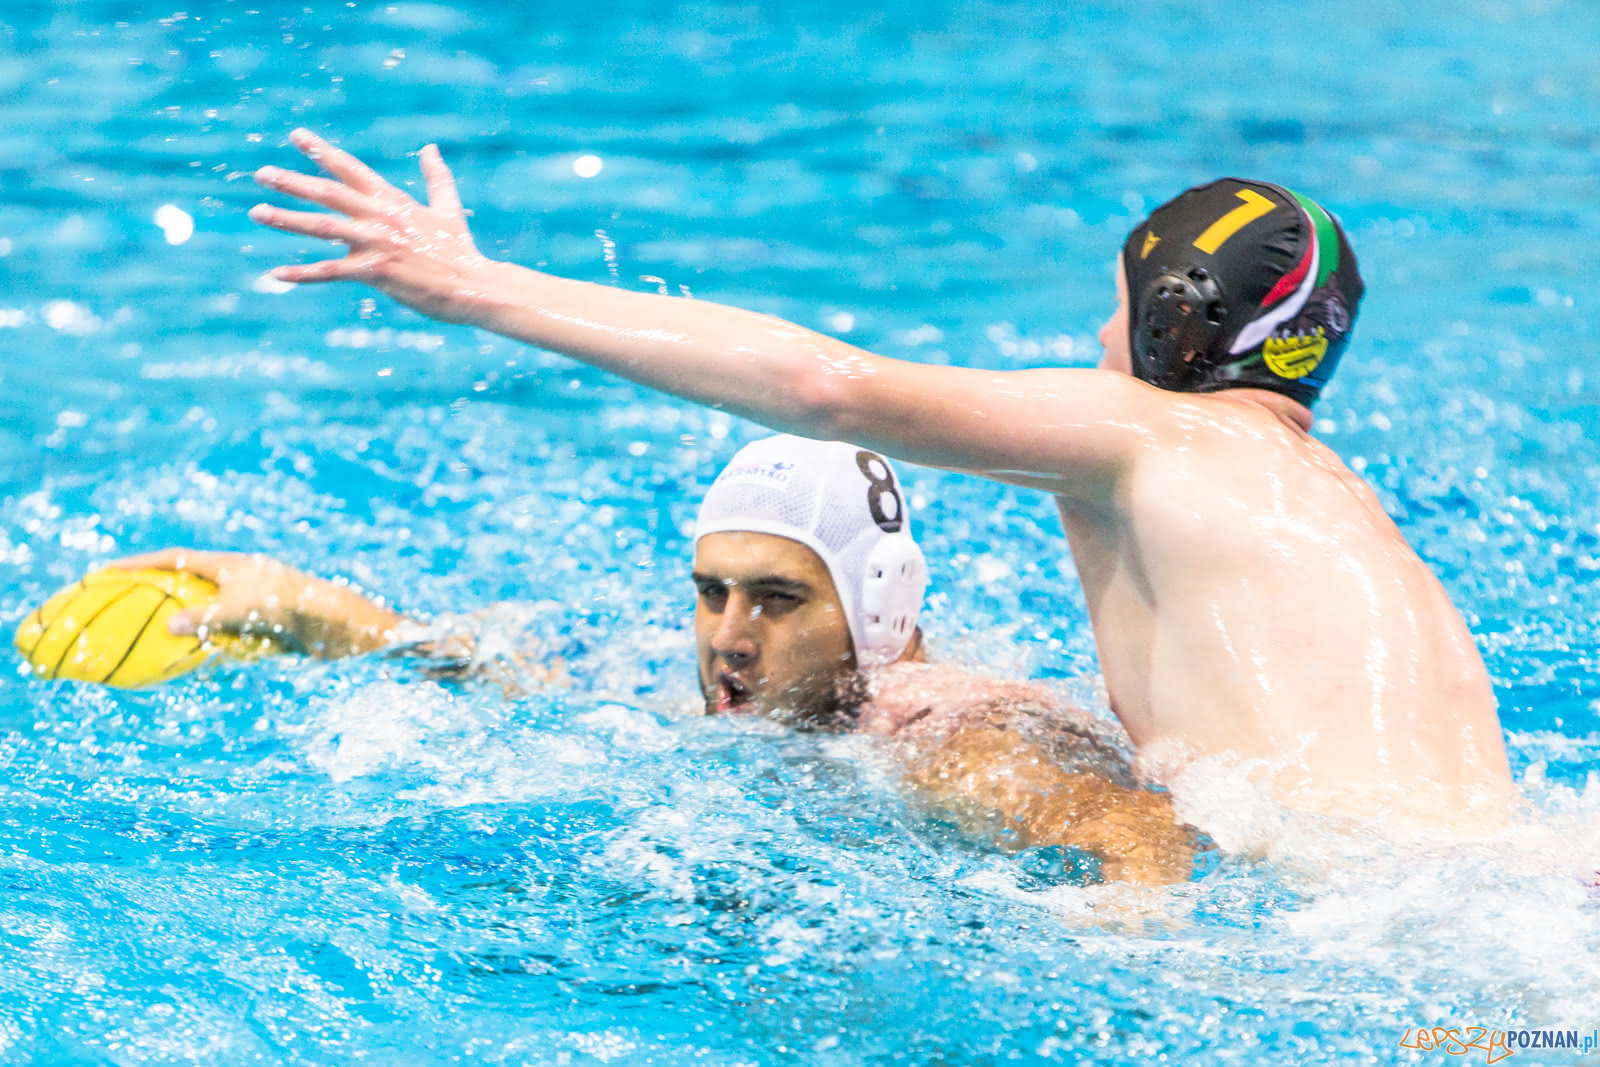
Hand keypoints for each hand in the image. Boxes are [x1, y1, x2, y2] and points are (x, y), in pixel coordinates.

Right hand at [109, 548, 405, 657]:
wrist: (335, 623)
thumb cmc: (288, 607)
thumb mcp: (240, 610)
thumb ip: (203, 617)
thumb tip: (170, 624)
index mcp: (229, 565)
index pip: (174, 558)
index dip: (138, 564)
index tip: (105, 571)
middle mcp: (238, 578)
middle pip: (187, 581)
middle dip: (156, 591)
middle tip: (123, 604)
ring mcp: (250, 600)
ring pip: (205, 608)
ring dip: (181, 620)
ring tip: (150, 636)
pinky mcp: (264, 623)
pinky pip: (224, 631)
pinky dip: (207, 642)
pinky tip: (191, 659)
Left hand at [249, 128, 495, 323]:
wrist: (473, 286)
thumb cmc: (461, 250)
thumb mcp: (448, 208)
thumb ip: (436, 177)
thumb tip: (429, 148)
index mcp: (393, 200)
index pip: (350, 169)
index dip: (322, 151)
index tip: (296, 136)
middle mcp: (379, 217)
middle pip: (327, 193)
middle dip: (292, 182)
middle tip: (261, 173)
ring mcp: (375, 244)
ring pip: (321, 227)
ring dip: (286, 219)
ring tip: (256, 212)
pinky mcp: (374, 272)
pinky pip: (330, 272)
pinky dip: (302, 273)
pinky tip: (276, 274)